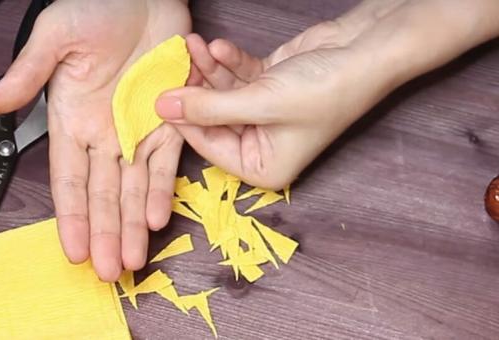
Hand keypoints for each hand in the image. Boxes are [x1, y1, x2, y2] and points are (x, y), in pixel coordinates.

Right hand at [0, 0, 190, 280]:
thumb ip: (27, 73)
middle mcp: (103, 132)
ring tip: (131, 259)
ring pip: (133, 187)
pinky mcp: (169, 120)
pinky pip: (165, 162)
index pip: (68, 178)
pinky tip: (156, 218)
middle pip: (102, 193)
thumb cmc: (96, 7)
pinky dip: (162, 189)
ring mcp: (136, 128)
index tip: (71, 248)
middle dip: (104, 232)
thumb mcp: (55, 36)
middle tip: (108, 270)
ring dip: (130, 224)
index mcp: (72, 117)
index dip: (70, 215)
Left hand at [156, 0, 498, 189]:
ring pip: (221, 93)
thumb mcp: (259, 103)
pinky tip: (218, 46)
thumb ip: (207, 107)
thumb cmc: (323, 91)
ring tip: (193, 45)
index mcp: (261, 167)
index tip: (158, 96)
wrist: (366, 52)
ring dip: (206, 70)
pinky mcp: (267, 86)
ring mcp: (262, 114)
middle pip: (211, 118)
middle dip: (194, 89)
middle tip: (174, 63)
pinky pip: (236, 76)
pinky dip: (227, 62)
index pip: (207, 147)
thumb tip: (162, 108)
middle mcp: (260, 145)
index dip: (182, 121)